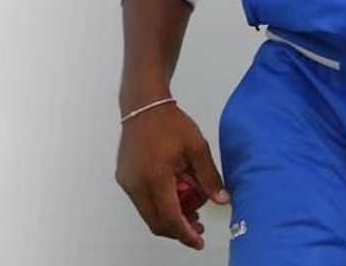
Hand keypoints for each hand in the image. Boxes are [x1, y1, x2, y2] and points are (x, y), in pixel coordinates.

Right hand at [114, 101, 229, 250]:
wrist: (143, 105)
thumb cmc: (172, 123)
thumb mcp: (197, 146)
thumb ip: (209, 176)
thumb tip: (222, 200)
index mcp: (156, 177)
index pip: (170, 218)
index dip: (185, 235)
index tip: (199, 241)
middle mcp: (136, 184)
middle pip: (156, 222)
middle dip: (177, 231)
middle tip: (197, 228)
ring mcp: (127, 182)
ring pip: (147, 213)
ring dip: (167, 218)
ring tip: (189, 212)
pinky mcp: (123, 178)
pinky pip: (141, 201)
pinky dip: (157, 205)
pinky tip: (173, 196)